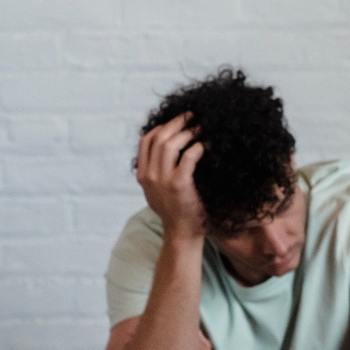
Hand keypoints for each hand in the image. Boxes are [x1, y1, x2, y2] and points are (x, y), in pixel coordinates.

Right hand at [136, 113, 207, 242]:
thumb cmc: (177, 210)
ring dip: (187, 132)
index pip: (146, 140)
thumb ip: (158, 170)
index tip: (177, 120)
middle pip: (159, 137)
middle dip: (176, 122)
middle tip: (192, 115)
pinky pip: (189, 156)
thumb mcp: (158, 190)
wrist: (183, 234)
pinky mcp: (179, 184)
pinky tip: (207, 145)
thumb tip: (170, 145)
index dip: (162, 125)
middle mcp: (149, 176)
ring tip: (200, 127)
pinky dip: (199, 147)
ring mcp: (162, 180)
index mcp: (143, 175)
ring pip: (170, 144)